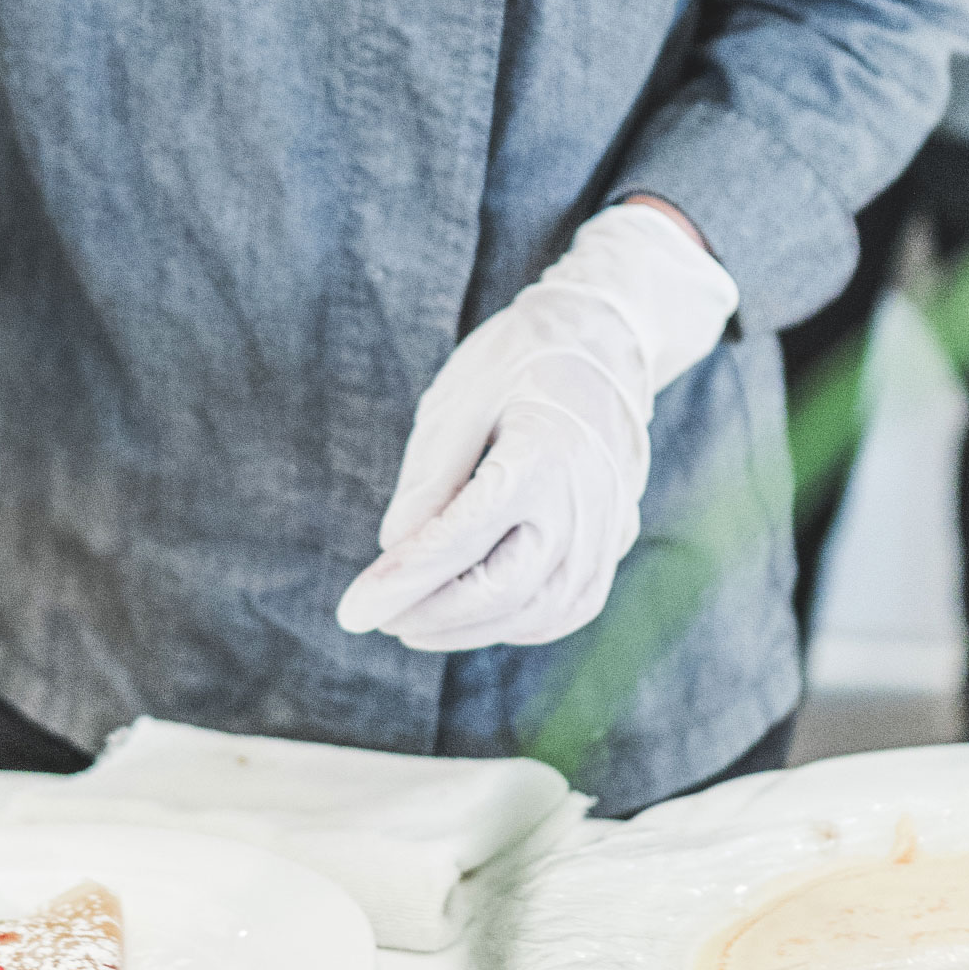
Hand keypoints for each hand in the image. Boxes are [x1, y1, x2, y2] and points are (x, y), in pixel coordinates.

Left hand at [335, 202, 738, 649]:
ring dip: (470, 630)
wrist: (604, 340)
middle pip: (504, 589)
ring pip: (538, 611)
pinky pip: (567, 607)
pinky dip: (515, 624)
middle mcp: (586, 502)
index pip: (462, 541)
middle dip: (432, 614)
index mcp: (542, 457)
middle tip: (376, 619)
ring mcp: (609, 526)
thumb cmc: (516, 364)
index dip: (403, 583)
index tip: (352, 612)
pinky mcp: (615, 542)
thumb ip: (429, 480)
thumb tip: (393, 548)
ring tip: (412, 624)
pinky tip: (469, 619)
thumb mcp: (457, 402)